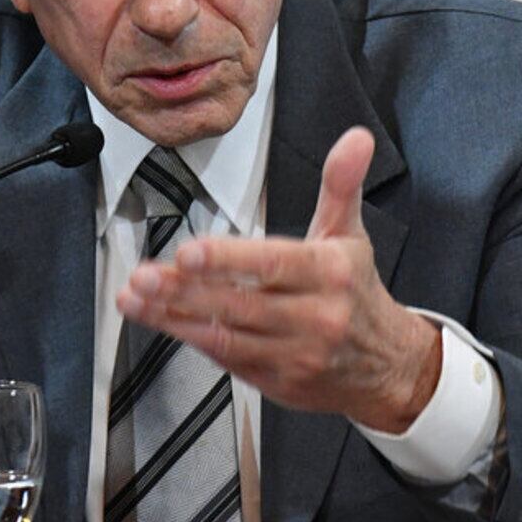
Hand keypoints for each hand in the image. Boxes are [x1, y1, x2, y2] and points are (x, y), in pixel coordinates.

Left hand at [116, 126, 440, 431]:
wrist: (386, 367)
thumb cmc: (355, 293)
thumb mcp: (350, 233)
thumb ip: (341, 183)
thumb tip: (355, 139)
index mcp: (329, 273)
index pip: (273, 265)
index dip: (227, 260)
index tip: (187, 253)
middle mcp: (312, 317)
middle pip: (239, 303)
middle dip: (184, 290)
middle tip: (144, 276)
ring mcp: (293, 354)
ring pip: (224, 334)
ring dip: (173, 315)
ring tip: (135, 298)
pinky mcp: (274, 382)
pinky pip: (224, 358)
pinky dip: (188, 338)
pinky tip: (159, 319)